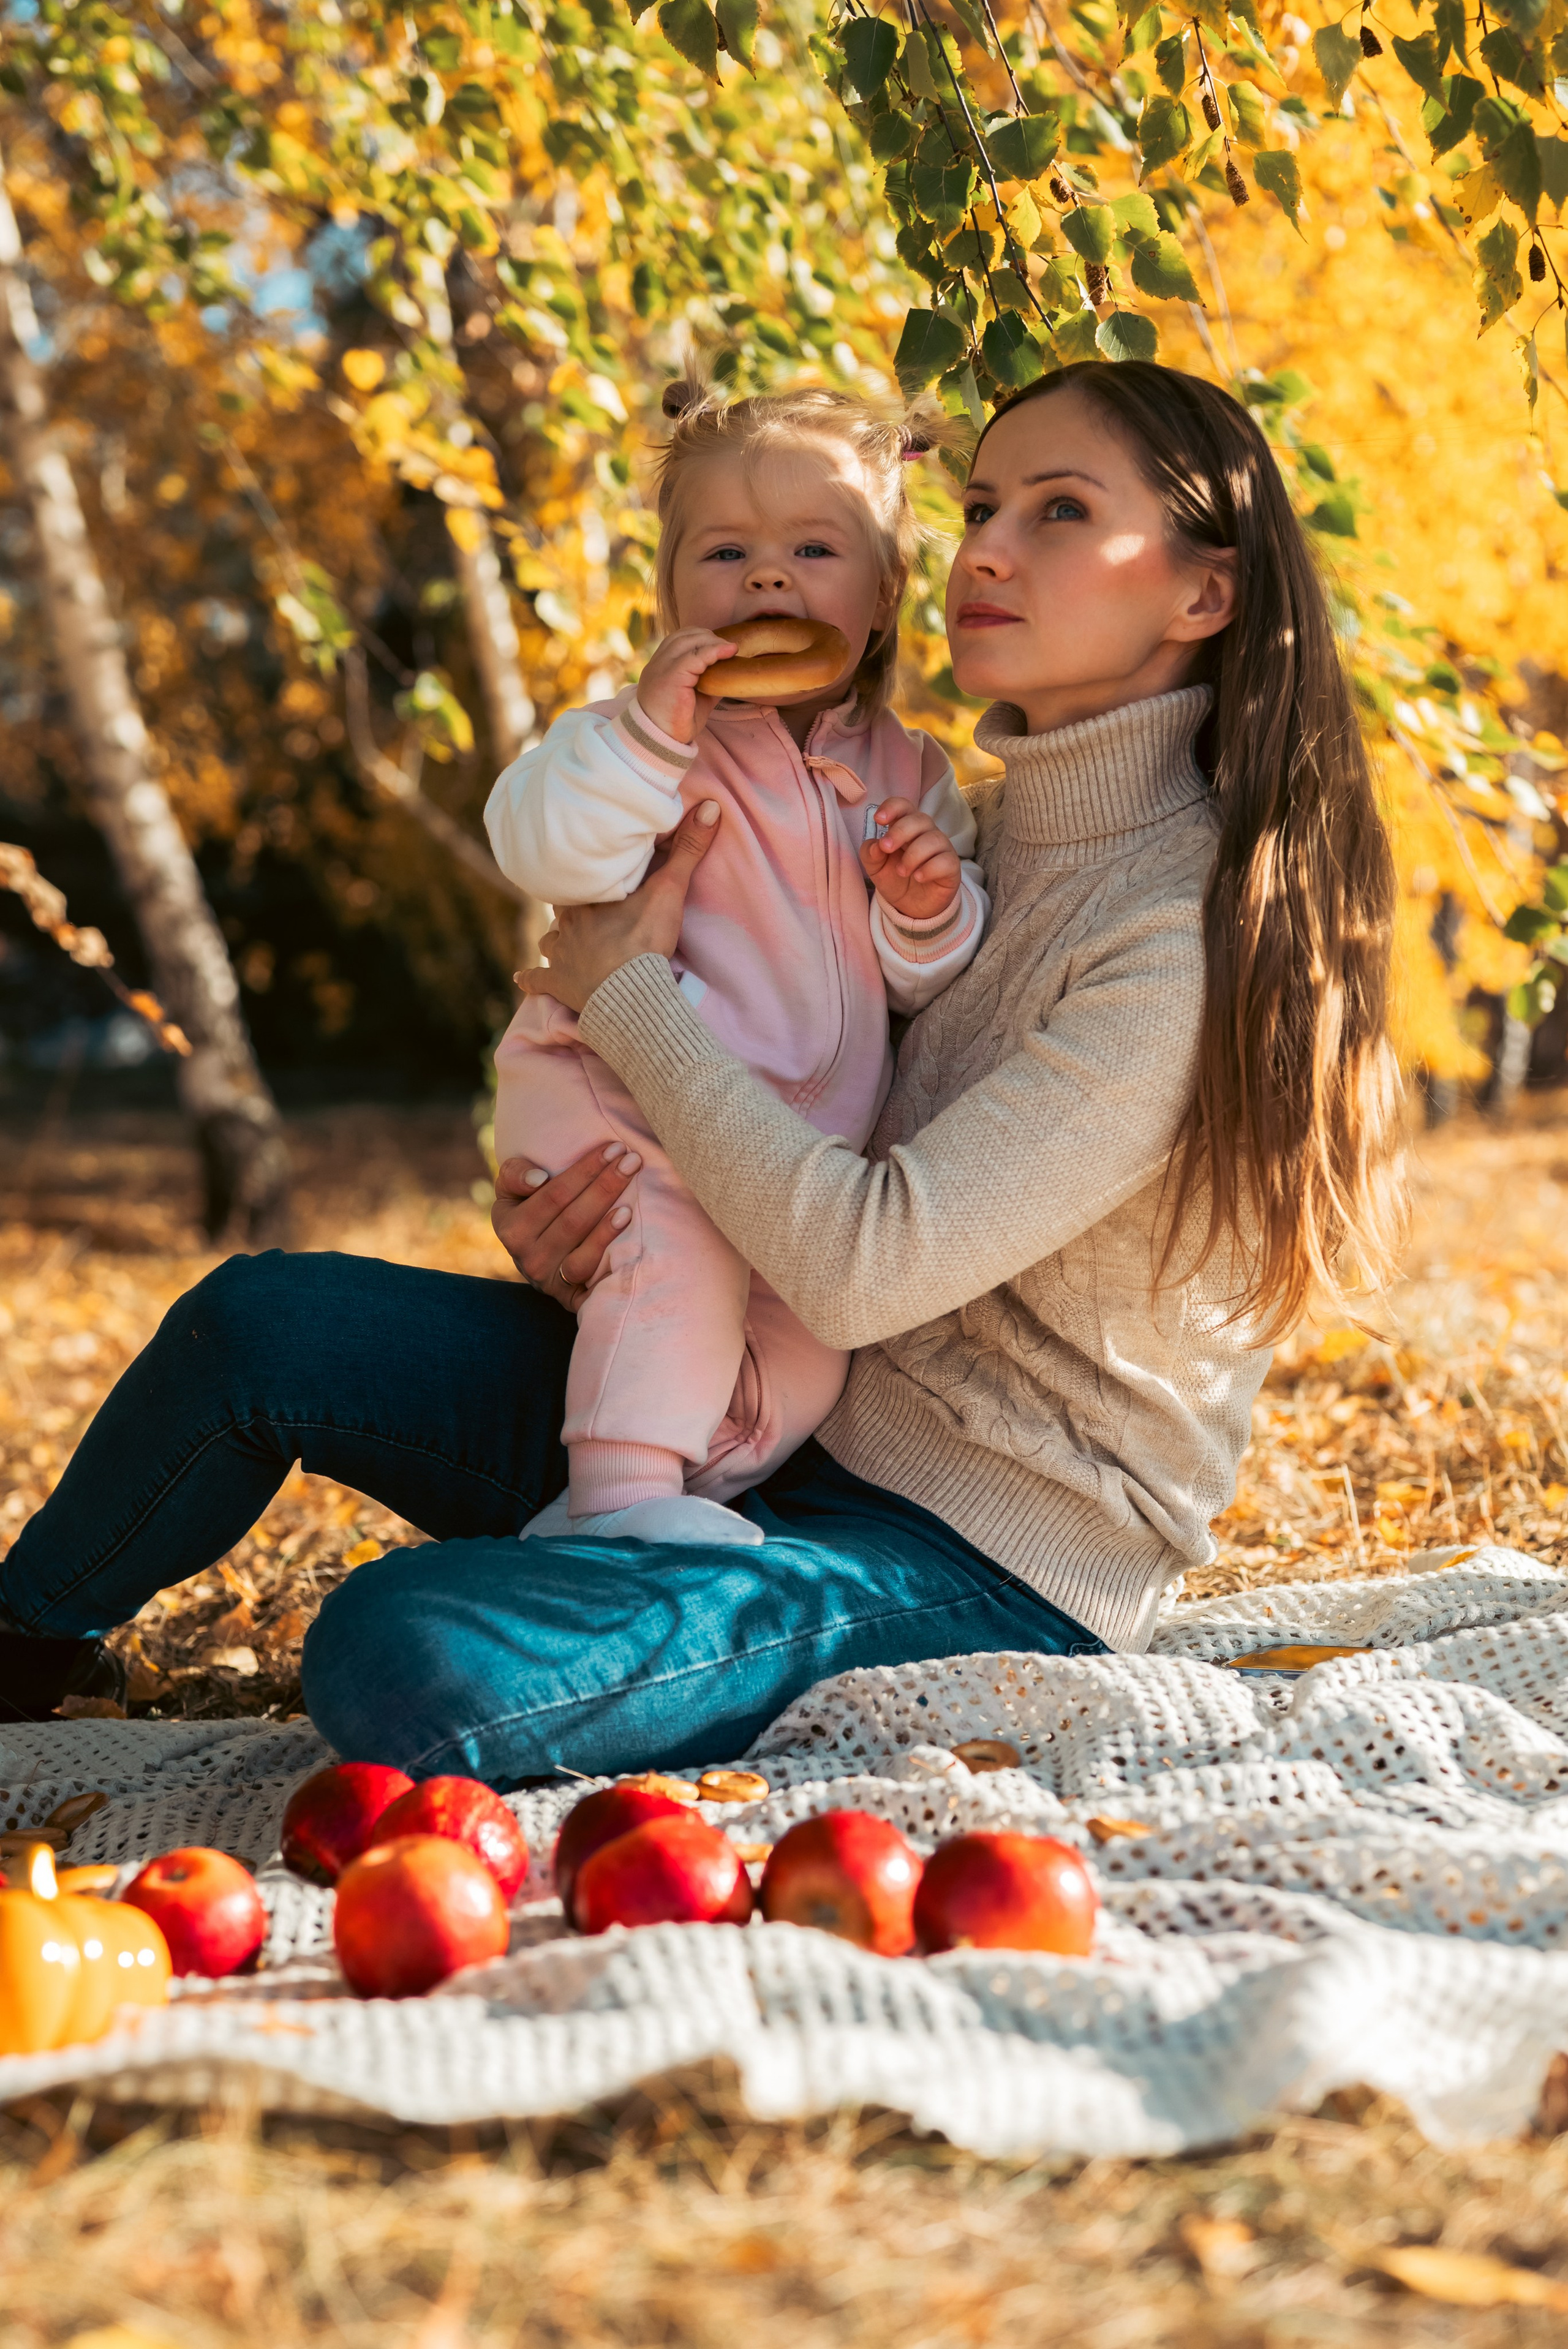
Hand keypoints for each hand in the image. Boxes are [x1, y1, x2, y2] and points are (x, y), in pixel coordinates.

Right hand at [492, 1142, 640, 1306]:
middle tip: (633, 1160)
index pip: (553, 1195)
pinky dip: (607, 1247)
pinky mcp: (568, 1297)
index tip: (614, 1148)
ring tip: (632, 1191)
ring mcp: (549, 1280)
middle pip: (573, 1219)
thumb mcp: (510, 1190)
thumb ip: (515, 1174)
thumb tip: (539, 1179)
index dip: (585, 1170)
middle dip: (606, 1185)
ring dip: (609, 1221)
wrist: (533, 1257)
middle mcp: (527, 1257)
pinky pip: (589, 1274)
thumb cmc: (527, 1210)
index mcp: (510, 1227)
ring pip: (582, 1249)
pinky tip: (625, 1221)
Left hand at [522, 798, 720, 1013]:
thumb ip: (688, 849)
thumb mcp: (670, 890)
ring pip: (549, 941)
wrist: (629, 991)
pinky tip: (521, 980)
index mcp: (588, 898)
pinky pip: (538, 981)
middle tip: (578, 906)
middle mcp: (568, 924)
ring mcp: (560, 956)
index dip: (584, 876)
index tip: (587, 871)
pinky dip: (531, 980)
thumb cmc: (645, 938)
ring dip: (554, 941)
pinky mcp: (559, 986)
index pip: (579, 879)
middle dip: (569, 907)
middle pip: (563, 909)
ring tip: (559, 941)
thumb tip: (711, 806)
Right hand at [634, 627, 736, 743]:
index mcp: (659, 667)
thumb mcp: (695, 697)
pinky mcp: (671, 677)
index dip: (699, 637)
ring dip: (712, 642)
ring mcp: (662, 668)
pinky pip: (695, 656)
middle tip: (727, 647)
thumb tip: (729, 673)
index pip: (677, 640)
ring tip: (730, 649)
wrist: (660, 742)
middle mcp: (657, 664)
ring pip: (688, 641)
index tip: (718, 645)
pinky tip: (729, 652)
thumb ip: (707, 682)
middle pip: (683, 636)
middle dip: (708, 637)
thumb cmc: (676, 723)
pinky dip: (714, 651)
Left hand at [861, 798, 961, 922]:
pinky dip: (930, 868)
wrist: (912, 907)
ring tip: (901, 871)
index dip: (892, 808)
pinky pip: (946, 861)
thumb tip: (875, 846)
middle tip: (886, 848)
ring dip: (913, 854)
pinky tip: (918, 877)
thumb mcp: (875, 868)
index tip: (878, 819)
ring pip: (934, 839)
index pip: (904, 806)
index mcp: (906, 828)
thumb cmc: (896, 879)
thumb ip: (870, 854)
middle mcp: (926, 833)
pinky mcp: (951, 867)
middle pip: (920, 819)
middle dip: (900, 831)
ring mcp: (941, 849)